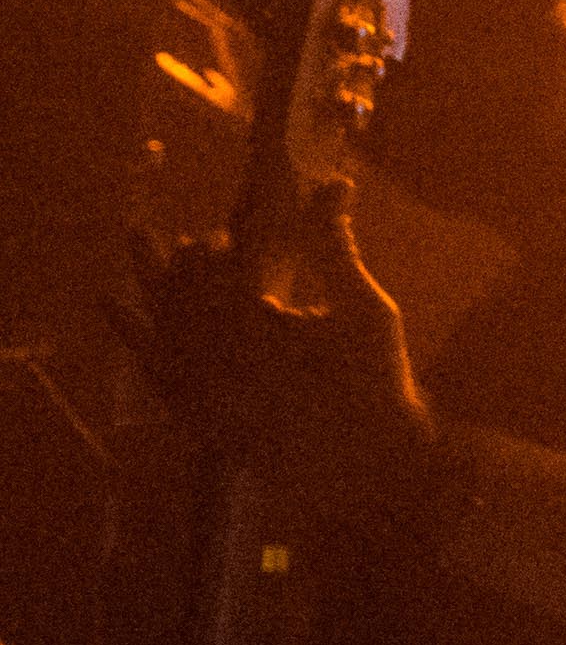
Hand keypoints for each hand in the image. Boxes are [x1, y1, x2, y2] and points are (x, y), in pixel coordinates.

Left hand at [128, 181, 435, 523]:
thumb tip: (333, 183)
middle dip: (186, 261)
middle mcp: (217, 353)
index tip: (226, 238)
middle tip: (197, 245)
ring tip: (136, 235)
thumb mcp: (366, 309)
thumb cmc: (377, 382)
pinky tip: (109, 299)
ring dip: (148, 277)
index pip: (217, 264)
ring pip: (157, 318)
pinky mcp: (196, 413)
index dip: (216, 246)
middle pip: (178, 288)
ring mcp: (201, 386)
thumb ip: (336, 246)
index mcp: (258, 322)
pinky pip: (148, 366)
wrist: (371, 461)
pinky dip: (128, 330)